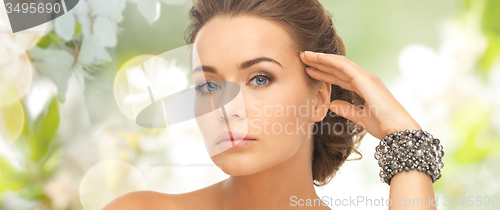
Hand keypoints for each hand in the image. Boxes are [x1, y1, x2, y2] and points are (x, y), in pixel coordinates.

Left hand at [299, 51, 420, 139]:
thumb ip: (347, 110)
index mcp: (365, 87)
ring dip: (321, 59)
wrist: (399, 131)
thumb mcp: (361, 118)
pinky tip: (317, 58)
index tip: (309, 70)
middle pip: (338, 67)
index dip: (324, 73)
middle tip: (303, 58)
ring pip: (339, 63)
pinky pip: (345, 66)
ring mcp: (366, 78)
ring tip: (305, 55)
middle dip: (320, 63)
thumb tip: (332, 104)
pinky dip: (330, 61)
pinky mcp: (366, 80)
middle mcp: (366, 79)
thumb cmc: (385, 126)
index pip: (340, 77)